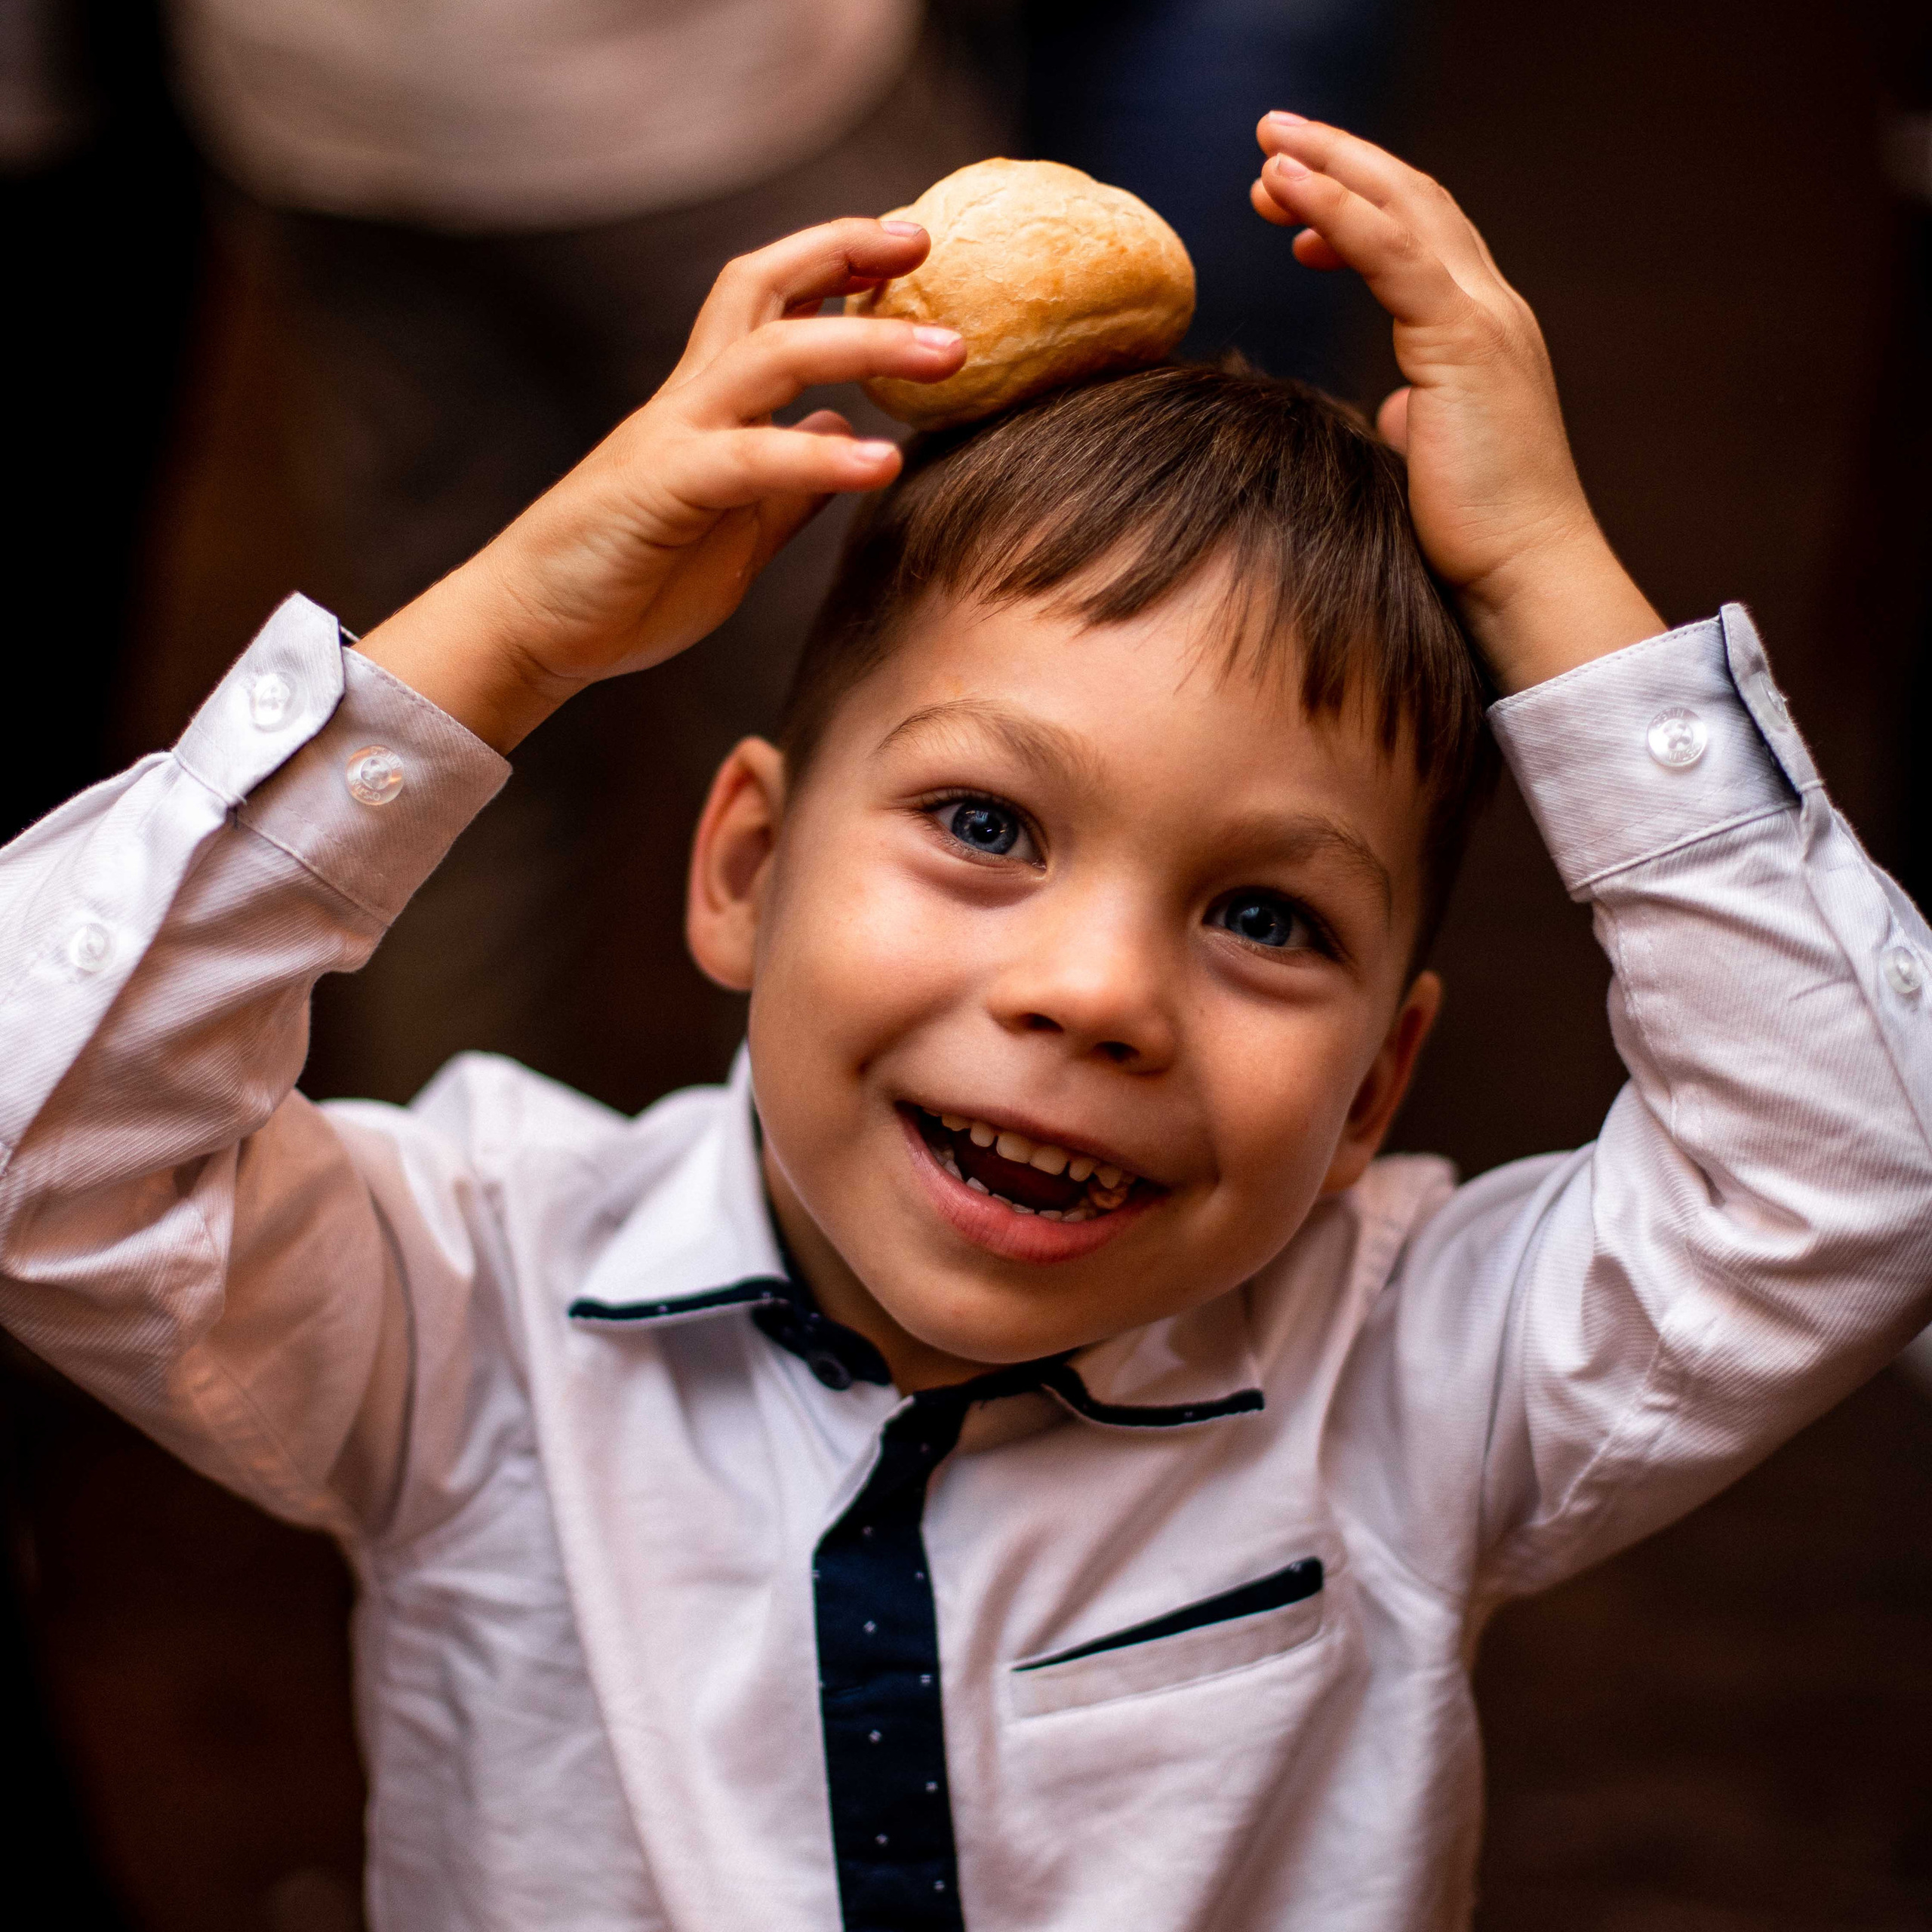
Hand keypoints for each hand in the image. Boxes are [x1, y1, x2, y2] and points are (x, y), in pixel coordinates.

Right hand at [359, 219, 964, 748]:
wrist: (530, 629)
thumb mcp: (738, 530)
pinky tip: (885, 463)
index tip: (905, 247)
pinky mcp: (665, 489)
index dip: (834, 263)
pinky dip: (823, 455)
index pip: (771, 303)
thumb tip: (842, 426)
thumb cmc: (626, 581)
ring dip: (867, 341)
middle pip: (764, 289)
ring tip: (951, 351)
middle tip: (926, 237)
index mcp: (707, 407)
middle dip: (845, 250)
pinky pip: (753, 458)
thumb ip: (791, 481)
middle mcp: (691, 402)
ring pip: (773, 354)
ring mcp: (675, 438)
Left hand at [1252, 116, 1660, 692]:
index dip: (1357, 206)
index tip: (1290, 207)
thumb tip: (1392, 415)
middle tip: (1271, 144)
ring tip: (1269, 145)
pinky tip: (1288, 185)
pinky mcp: (1462, 340)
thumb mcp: (1430, 460)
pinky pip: (1391, 250)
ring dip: (1330, 166)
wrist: (1524, 575)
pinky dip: (1336, 207)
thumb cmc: (1474, 537)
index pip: (1419, 238)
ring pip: (1403, 206)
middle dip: (1340, 163)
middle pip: (1413, 200)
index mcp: (1479, 333)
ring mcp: (1483, 316)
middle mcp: (1490, 308)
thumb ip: (1413, 419)